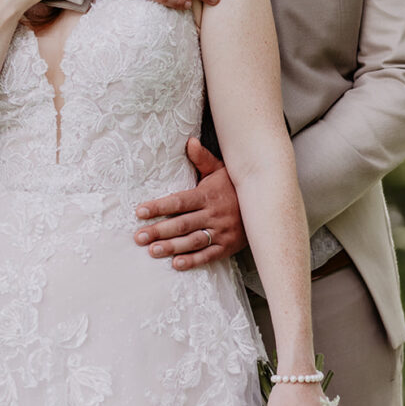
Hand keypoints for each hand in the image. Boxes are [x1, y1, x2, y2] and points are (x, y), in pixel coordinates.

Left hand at [134, 138, 247, 269]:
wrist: (265, 204)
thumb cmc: (235, 187)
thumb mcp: (221, 170)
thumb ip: (202, 158)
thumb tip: (189, 142)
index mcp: (208, 195)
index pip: (180, 201)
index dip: (159, 206)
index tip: (140, 211)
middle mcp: (214, 214)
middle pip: (182, 223)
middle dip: (159, 230)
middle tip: (138, 236)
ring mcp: (221, 232)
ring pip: (193, 241)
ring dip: (172, 247)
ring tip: (152, 251)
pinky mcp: (227, 247)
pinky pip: (209, 255)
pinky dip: (193, 261)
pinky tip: (176, 264)